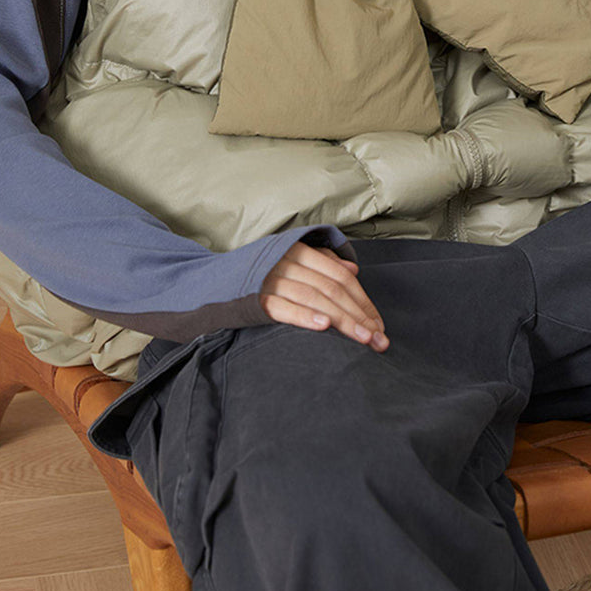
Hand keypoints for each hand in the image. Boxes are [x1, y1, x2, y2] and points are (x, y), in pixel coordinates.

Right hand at [259, 243, 389, 349]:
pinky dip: (305, 316)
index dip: (362, 301)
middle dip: (359, 315)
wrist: (212, 283)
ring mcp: (271, 280)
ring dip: (343, 320)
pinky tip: (324, 327)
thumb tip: (353, 271)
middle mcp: (287, 262)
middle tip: (379, 339)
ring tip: (364, 338)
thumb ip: (322, 263)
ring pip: (315, 299)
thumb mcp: (290, 261)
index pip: (340, 277)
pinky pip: (284, 308)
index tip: (379, 324)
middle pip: (332, 289)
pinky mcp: (255, 299)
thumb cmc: (259, 275)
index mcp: (299, 251)